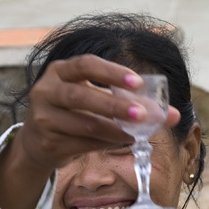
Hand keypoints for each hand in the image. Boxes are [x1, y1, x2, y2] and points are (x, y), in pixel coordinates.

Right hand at [0, 55, 180, 208]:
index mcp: (60, 71)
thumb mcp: (92, 99)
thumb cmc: (74, 113)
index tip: (137, 82)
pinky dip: (105, 143)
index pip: (85, 65)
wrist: (37, 143)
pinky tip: (122, 142)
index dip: (111, 72)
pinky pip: (82, 144)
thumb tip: (172, 114)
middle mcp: (47, 91)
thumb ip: (127, 101)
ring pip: (84, 124)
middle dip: (114, 106)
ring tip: (136, 134)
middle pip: (81, 97)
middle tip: (142, 114)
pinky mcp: (48, 142)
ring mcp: (44, 118)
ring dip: (114, 130)